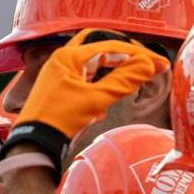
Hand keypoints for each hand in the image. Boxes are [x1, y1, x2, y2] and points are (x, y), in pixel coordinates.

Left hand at [7, 30, 167, 151]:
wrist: (34, 145)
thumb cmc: (60, 120)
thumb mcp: (96, 100)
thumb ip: (123, 81)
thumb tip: (149, 66)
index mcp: (69, 56)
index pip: (111, 47)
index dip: (139, 55)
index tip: (160, 64)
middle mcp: (63, 59)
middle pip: (102, 49)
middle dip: (126, 58)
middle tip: (148, 67)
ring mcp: (61, 73)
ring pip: (95, 64)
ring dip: (114, 71)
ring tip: (132, 81)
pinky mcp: (61, 88)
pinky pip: (87, 78)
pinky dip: (101, 84)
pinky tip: (107, 101)